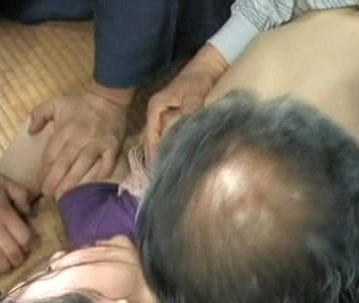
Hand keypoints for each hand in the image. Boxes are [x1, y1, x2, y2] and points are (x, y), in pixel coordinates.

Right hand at [0, 174, 33, 273]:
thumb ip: (20, 194)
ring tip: (4, 268)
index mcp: (6, 215)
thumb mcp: (3, 182)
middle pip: (12, 252)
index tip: (24, 249)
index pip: (24, 238)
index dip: (27, 247)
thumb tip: (28, 211)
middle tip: (15, 262)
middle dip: (17, 260)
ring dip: (3, 267)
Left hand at [28, 84, 131, 195]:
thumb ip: (38, 115)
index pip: (51, 155)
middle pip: (65, 164)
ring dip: (73, 182)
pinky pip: (107, 165)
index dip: (45, 171)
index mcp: (64, 130)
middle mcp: (80, 139)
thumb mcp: (55, 102)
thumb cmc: (80, 102)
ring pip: (84, 167)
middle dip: (55, 181)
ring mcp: (98, 144)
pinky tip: (91, 185)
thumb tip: (31, 132)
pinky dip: (99, 176)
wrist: (109, 97)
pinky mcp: (113, 148)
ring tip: (65, 195)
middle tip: (49, 195)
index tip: (41, 183)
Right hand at [145, 44, 228, 164]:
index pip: (150, 136)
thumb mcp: (193, 94)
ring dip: (162, 155)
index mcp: (156, 108)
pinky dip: (170, 148)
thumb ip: (190, 110)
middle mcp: (157, 114)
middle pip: (152, 141)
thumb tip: (186, 129)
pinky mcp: (175, 117)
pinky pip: (169, 136)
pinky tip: (175, 160)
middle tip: (159, 179)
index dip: (152, 155)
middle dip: (154, 159)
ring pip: (160, 140)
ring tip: (165, 175)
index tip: (155, 172)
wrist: (208, 67)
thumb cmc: (198, 79)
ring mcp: (165, 116)